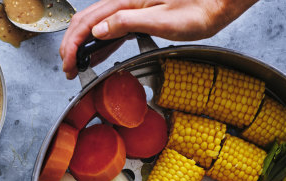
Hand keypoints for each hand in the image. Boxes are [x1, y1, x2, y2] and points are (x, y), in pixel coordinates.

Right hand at [59, 0, 258, 78]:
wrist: (218, 1)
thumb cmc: (199, 9)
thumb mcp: (164, 20)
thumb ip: (129, 23)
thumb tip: (99, 30)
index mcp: (127, 1)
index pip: (87, 23)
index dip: (73, 45)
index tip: (69, 64)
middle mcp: (125, 1)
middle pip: (85, 21)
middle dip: (71, 46)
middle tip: (68, 68)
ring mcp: (130, 7)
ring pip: (94, 24)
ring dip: (81, 45)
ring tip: (75, 65)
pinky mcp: (137, 14)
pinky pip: (110, 28)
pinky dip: (98, 43)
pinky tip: (96, 55)